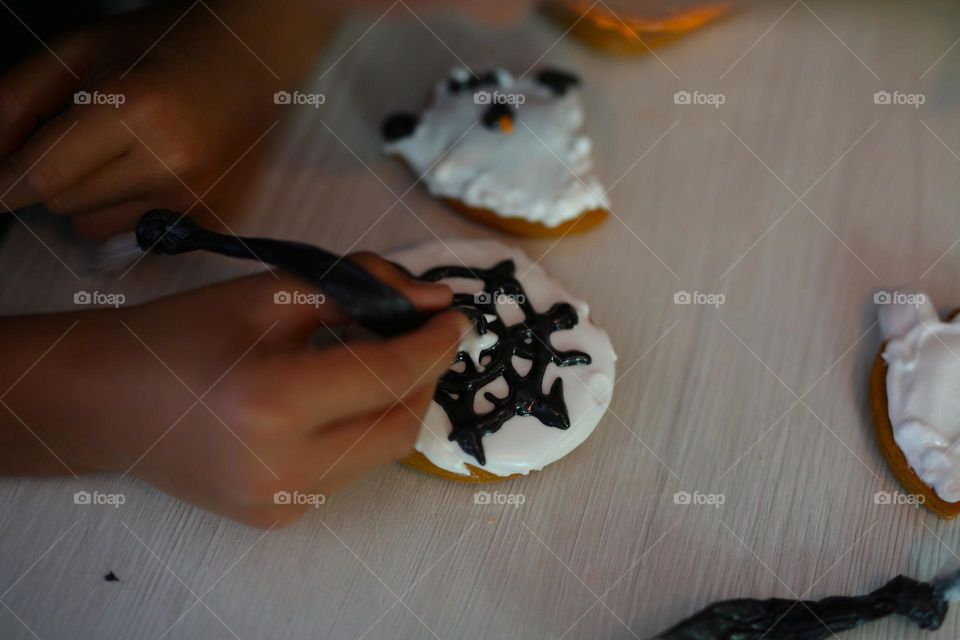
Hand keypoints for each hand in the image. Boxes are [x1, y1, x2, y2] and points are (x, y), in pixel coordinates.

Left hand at [0, 1, 335, 239]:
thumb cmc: (163, 46)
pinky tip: (158, 175)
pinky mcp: (212, 219)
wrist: (253, 61)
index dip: (5, 183)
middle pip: (62, 203)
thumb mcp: (81, 50)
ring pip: (94, 228)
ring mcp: (197, 198)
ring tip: (130, 155)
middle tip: (92, 138)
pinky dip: (131, 212)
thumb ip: (18, 101)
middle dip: (60, 174)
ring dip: (94, 198)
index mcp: (135, 109)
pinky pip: (135, 238)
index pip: (41, 175)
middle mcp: (170, 163)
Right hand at [0, 255, 467, 526]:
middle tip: (425, 336)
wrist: (108, 400)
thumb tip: (432, 298)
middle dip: (426, 377)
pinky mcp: (278, 518)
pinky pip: (350, 472)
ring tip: (385, 361)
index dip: (434, 343)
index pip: (389, 374)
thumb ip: (359, 291)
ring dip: (398, 404)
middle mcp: (285, 467)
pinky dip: (364, 432)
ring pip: (381, 453)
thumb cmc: (183, 333)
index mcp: (275, 401)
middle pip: (400, 425)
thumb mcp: (270, 294)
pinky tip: (346, 399)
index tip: (454, 315)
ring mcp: (281, 503)